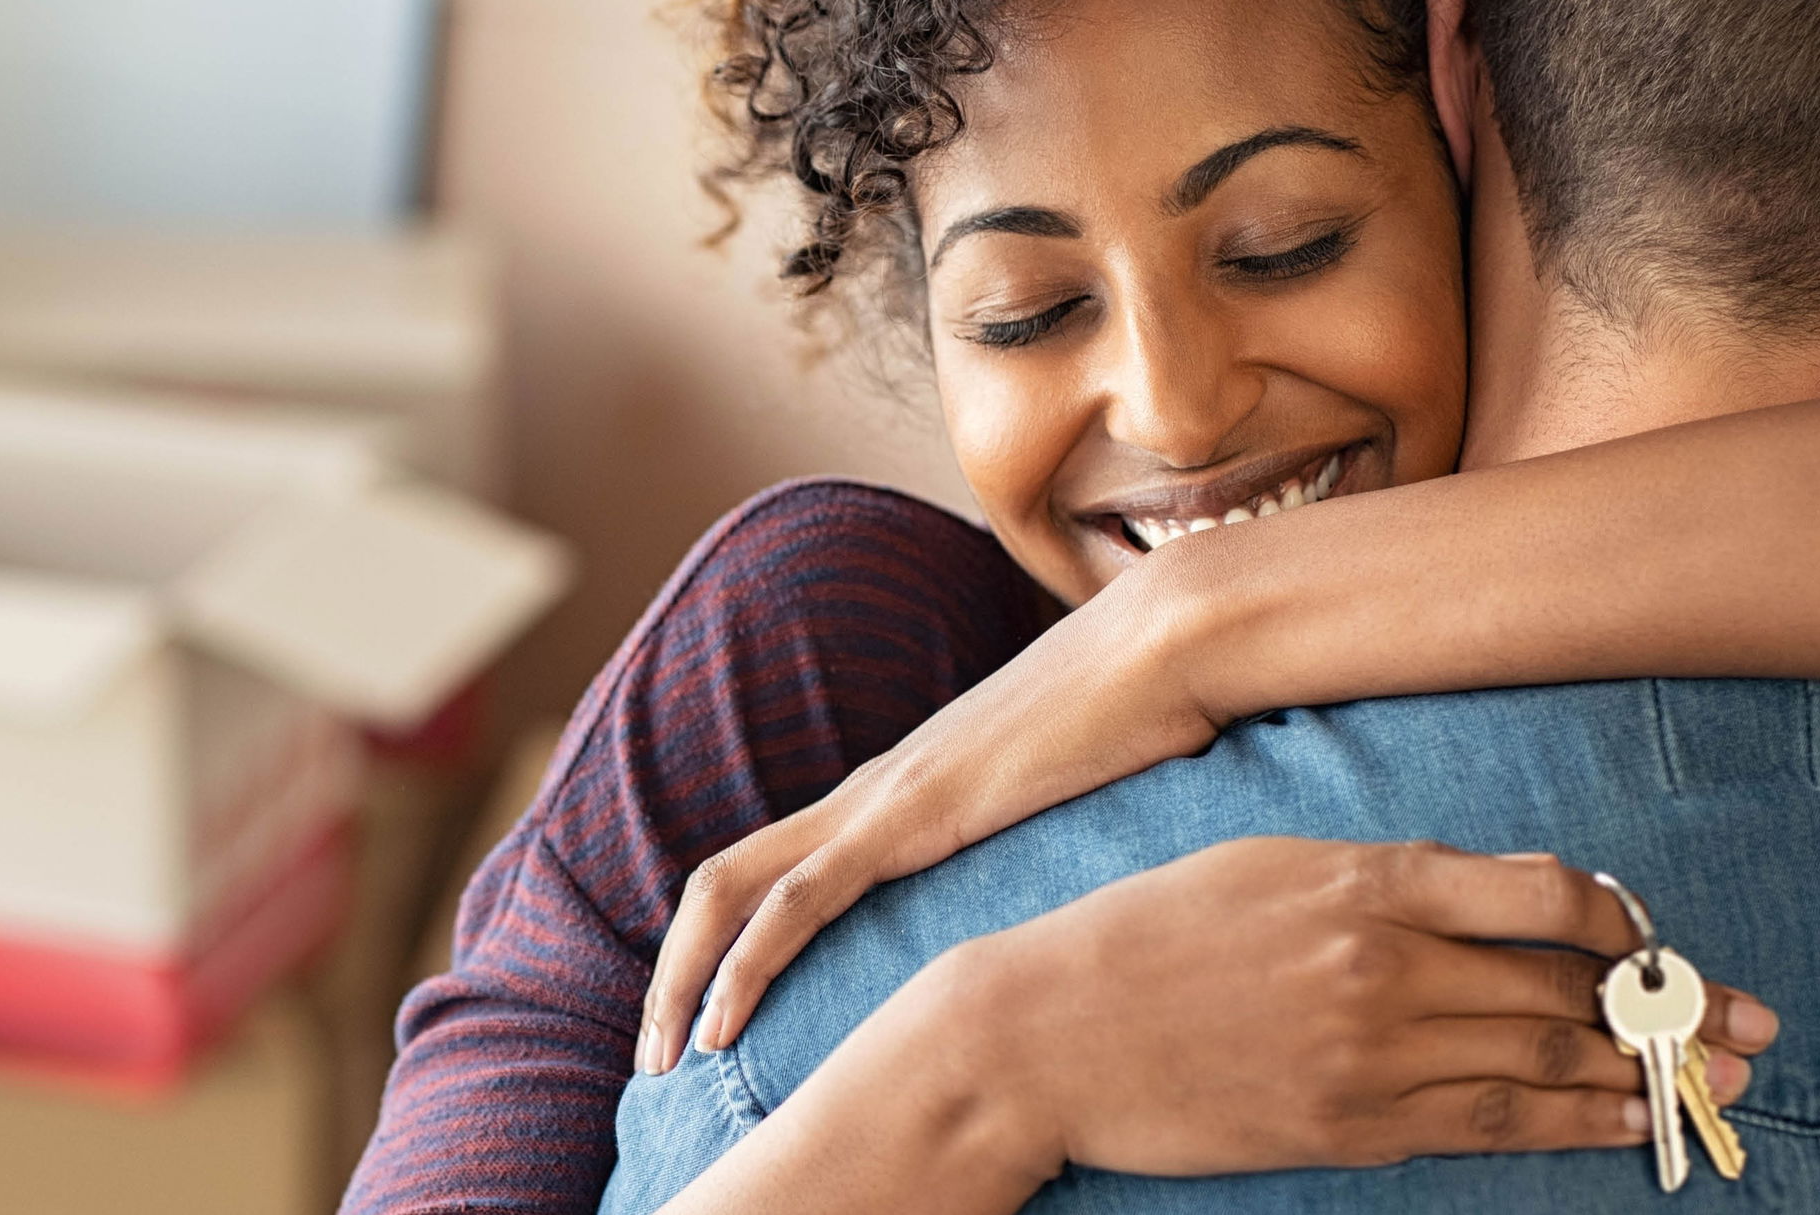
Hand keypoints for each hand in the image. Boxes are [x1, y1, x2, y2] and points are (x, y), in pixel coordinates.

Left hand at [635, 554, 1238, 1074]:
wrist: (1166, 645)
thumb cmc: (1140, 719)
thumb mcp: (1071, 800)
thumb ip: (1037, 836)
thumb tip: (1061, 875)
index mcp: (898, 792)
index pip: (775, 869)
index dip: (724, 943)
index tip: (709, 1018)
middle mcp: (868, 793)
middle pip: (724, 879)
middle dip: (672, 970)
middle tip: (654, 1053)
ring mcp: (881, 799)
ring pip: (733, 889)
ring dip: (682, 978)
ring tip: (660, 1058)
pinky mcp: (908, 816)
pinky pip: (796, 899)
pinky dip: (745, 964)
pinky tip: (721, 1024)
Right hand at [943, 838, 1778, 1176]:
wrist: (1048, 1030)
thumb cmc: (1144, 933)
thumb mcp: (1261, 863)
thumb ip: (1378, 875)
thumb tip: (1486, 895)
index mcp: (1360, 880)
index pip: (1542, 894)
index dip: (1618, 918)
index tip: (1643, 933)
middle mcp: (1381, 963)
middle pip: (1564, 987)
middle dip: (1667, 1006)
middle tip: (1744, 1022)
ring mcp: (1368, 1054)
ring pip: (1542, 1061)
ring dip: (1641, 1072)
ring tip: (1710, 1077)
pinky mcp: (1347, 1127)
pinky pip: (1486, 1126)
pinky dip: (1569, 1125)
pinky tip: (1622, 1123)